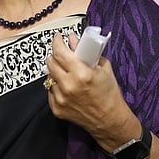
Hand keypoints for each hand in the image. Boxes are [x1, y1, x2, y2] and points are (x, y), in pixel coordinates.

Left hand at [44, 32, 138, 147]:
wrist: (109, 120)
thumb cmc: (109, 94)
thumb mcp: (104, 68)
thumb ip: (87, 52)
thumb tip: (73, 40)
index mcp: (82, 74)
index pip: (60, 52)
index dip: (57, 42)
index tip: (58, 38)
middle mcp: (69, 86)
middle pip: (50, 62)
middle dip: (56, 55)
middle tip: (63, 54)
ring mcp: (61, 99)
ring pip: (48, 76)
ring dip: (56, 71)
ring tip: (68, 73)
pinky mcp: (56, 108)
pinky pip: (50, 90)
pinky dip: (57, 86)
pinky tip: (68, 87)